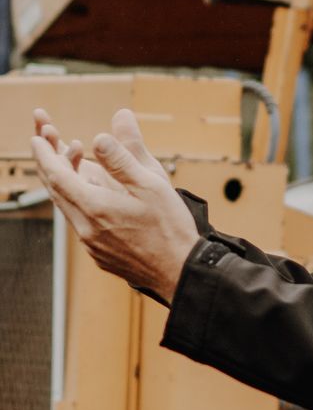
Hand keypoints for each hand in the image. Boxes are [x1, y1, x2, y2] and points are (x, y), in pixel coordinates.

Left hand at [32, 108, 200, 302]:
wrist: (181, 272)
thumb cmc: (171, 230)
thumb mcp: (152, 186)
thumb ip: (123, 159)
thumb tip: (100, 136)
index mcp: (96, 208)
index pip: (56, 175)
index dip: (44, 154)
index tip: (36, 137)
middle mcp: (87, 228)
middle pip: (56, 192)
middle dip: (49, 166)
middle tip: (46, 145)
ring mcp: (92, 245)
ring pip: (68, 209)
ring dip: (65, 185)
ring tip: (71, 167)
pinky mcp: (101, 255)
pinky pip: (80, 225)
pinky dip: (79, 204)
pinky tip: (92, 198)